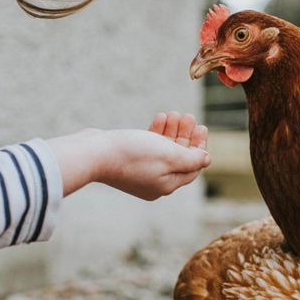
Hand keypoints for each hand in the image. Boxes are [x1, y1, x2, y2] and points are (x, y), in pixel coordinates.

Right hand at [46, 112, 210, 198]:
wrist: (93, 153)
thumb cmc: (133, 154)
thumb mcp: (169, 155)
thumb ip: (191, 159)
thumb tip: (207, 160)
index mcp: (166, 185)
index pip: (191, 169)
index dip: (199, 148)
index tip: (201, 128)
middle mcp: (153, 182)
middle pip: (177, 158)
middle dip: (184, 136)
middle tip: (188, 116)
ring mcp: (139, 172)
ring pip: (162, 150)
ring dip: (171, 131)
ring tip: (173, 114)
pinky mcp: (127, 160)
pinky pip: (147, 147)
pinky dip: (155, 132)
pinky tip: (159, 117)